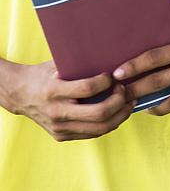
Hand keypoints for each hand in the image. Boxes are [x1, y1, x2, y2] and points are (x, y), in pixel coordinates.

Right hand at [4, 61, 132, 140]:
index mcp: (53, 91)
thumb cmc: (44, 75)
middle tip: (125, 90)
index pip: (88, 89)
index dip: (106, 82)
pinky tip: (117, 113)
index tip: (113, 75)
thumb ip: (81, 63)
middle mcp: (56, 112)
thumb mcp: (58, 64)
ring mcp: (59, 127)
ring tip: (128, 104)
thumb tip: (111, 55)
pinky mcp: (61, 136)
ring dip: (120, 116)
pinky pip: (92, 133)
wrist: (19, 94)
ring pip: (99, 128)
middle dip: (119, 102)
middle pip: (99, 113)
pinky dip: (109, 124)